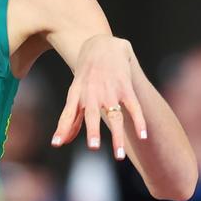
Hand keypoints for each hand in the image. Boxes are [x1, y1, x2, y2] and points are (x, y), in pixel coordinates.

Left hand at [51, 34, 148, 158]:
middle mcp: (92, 94)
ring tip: (119, 155)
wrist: (101, 45)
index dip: (63, 128)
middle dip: (93, 130)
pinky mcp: (125, 87)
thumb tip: (60, 142)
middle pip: (92, 115)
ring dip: (117, 135)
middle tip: (93, 148)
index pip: (68, 114)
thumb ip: (69, 119)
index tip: (57, 143)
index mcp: (77, 95)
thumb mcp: (74, 94)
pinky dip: (139, 121)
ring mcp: (110, 91)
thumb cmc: (86, 76)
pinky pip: (133, 107)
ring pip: (115, 116)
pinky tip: (143, 136)